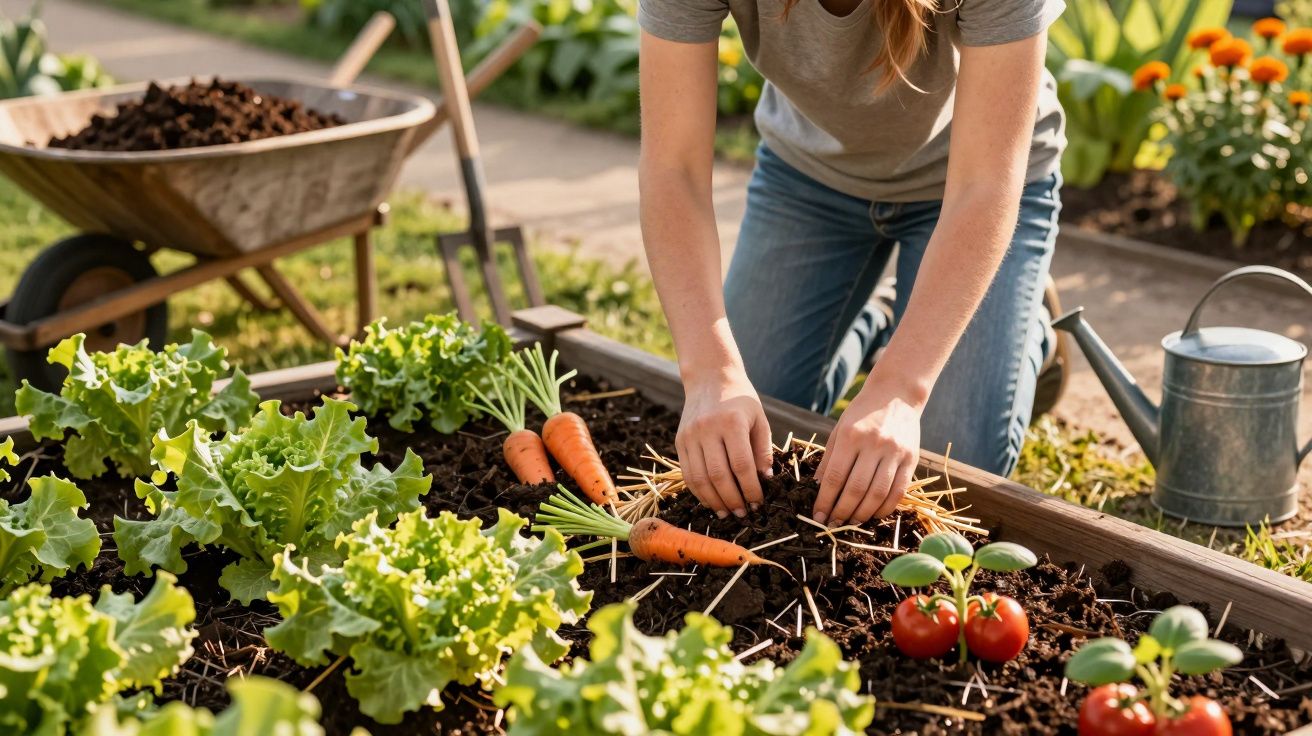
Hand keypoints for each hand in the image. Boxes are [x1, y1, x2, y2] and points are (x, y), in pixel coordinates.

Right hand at [676, 368, 773, 517]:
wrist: (710, 377)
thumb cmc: (740, 400)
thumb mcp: (759, 419)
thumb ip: (762, 450)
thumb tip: (765, 481)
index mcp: (731, 422)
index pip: (741, 465)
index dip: (751, 489)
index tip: (759, 503)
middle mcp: (707, 429)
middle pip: (719, 476)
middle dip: (733, 500)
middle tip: (744, 514)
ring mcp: (690, 436)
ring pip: (700, 479)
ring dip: (714, 501)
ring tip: (727, 513)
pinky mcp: (679, 441)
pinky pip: (687, 473)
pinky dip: (699, 492)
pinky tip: (711, 501)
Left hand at [812, 377, 922, 526]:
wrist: (897, 394)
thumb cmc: (862, 413)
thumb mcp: (839, 430)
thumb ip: (829, 460)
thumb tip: (817, 489)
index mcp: (851, 436)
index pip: (835, 477)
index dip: (825, 501)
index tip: (818, 516)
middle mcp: (874, 444)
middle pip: (856, 489)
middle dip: (842, 512)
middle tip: (833, 524)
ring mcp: (895, 452)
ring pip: (878, 494)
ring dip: (863, 514)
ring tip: (851, 522)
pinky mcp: (912, 459)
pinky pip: (899, 491)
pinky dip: (885, 508)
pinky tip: (874, 514)